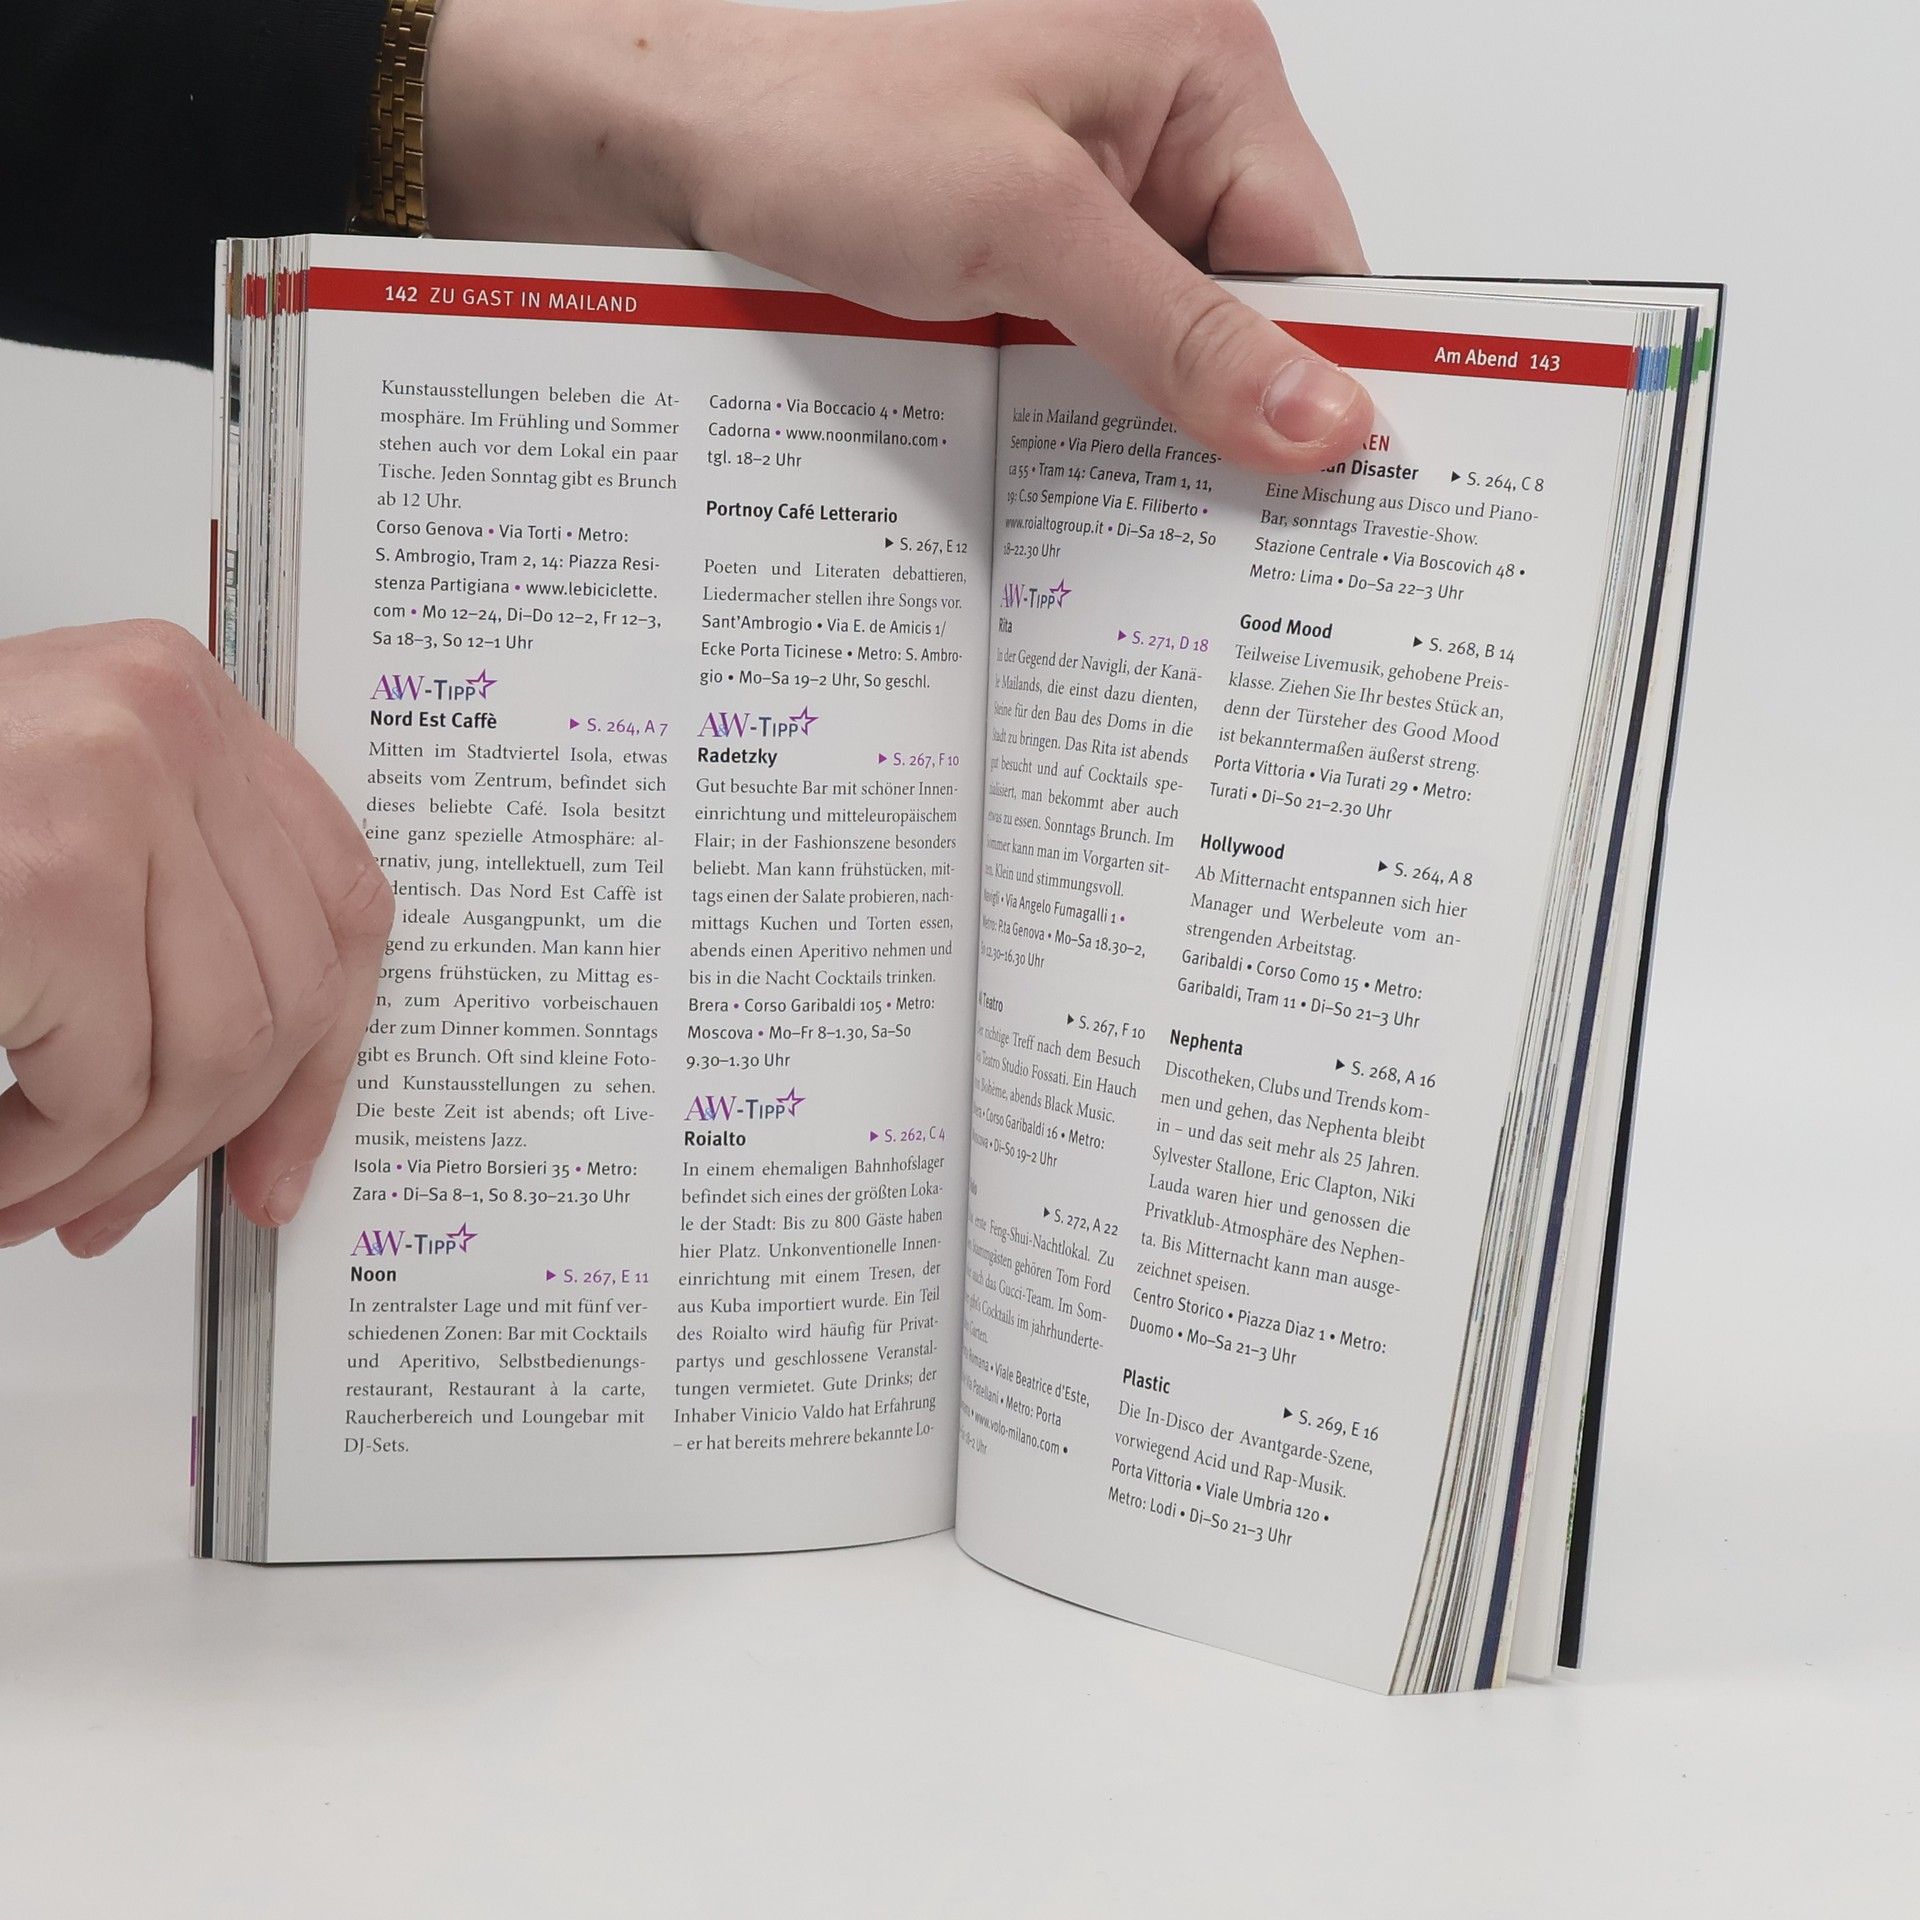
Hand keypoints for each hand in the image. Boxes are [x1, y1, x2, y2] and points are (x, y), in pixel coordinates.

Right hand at [0, 622, 393, 1256]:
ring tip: (35, 1197)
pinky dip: (41, 1164)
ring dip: (113, 1164)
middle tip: (121, 1206)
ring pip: (209, 1055)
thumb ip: (168, 905)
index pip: (340, 898)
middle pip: (286, 992)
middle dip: (205, 1136)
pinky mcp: (51, 881)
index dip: (328, 1054)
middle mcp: (165, 720)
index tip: (280, 1156)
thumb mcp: (57, 824)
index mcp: (179, 699)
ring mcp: (113, 788)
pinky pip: (104, 1085)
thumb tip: (262, 1090)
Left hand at [427, 0, 1372, 469]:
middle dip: (1247, 416)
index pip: (1320, 255)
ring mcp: (1109, 199)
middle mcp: (1172, 129)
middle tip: (1248, 541)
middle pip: (1263, 308)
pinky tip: (1093, 481)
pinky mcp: (1050, 256)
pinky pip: (1118, 353)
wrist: (680, 151)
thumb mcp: (1023, 229)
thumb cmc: (829, 134)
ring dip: (1170, 428)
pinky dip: (1107, 419)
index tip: (1340, 498)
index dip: (1333, 380)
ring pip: (1189, 345)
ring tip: (1166, 523)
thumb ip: (1181, 333)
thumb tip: (1326, 422)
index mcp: (1204, 72)